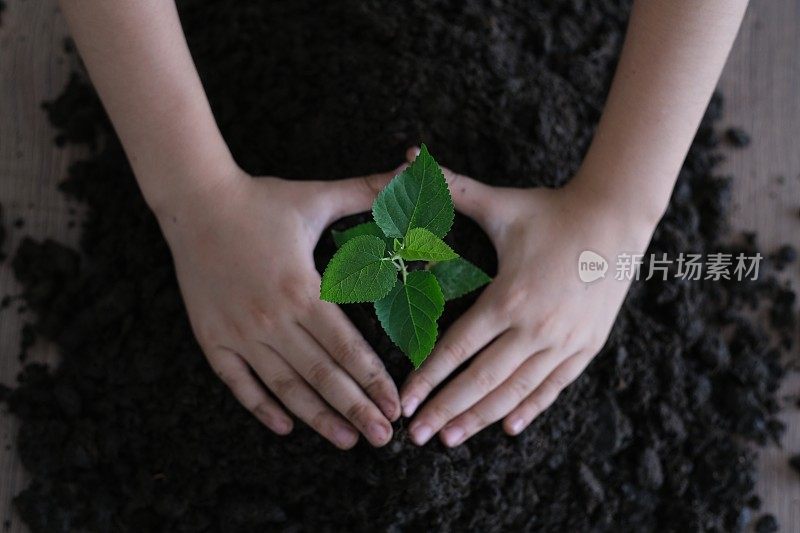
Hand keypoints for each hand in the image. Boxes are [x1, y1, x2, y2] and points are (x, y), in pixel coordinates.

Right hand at [158, 164, 401, 448]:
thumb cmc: (262, 201)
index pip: (346, 347)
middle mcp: (272, 318)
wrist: (196, 202)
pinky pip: (238, 383)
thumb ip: (366, 191)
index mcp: (302, 289)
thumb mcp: (317, 196)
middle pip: (321, 375)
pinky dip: (261, 407)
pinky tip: (285, 427)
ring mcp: (239, 332)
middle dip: (356, 410)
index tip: (395, 406)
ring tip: (346, 441)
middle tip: (383, 438)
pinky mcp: (212, 338)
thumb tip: (409, 175)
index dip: (373, 380)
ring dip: (317, 418)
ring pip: (285, 387)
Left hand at [400, 159, 656, 445]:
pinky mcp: (586, 348)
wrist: (615, 218)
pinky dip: (529, 410)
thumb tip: (408, 160)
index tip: (403, 403)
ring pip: (514, 392)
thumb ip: (451, 188)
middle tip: (413, 436)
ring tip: (449, 439)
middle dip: (443, 410)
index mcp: (508, 297)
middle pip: (480, 381)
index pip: (457, 348)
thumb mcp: (500, 203)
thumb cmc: (550, 211)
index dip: (426, 378)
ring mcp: (564, 342)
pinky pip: (552, 388)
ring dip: (479, 418)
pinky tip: (509, 429)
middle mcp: (535, 327)